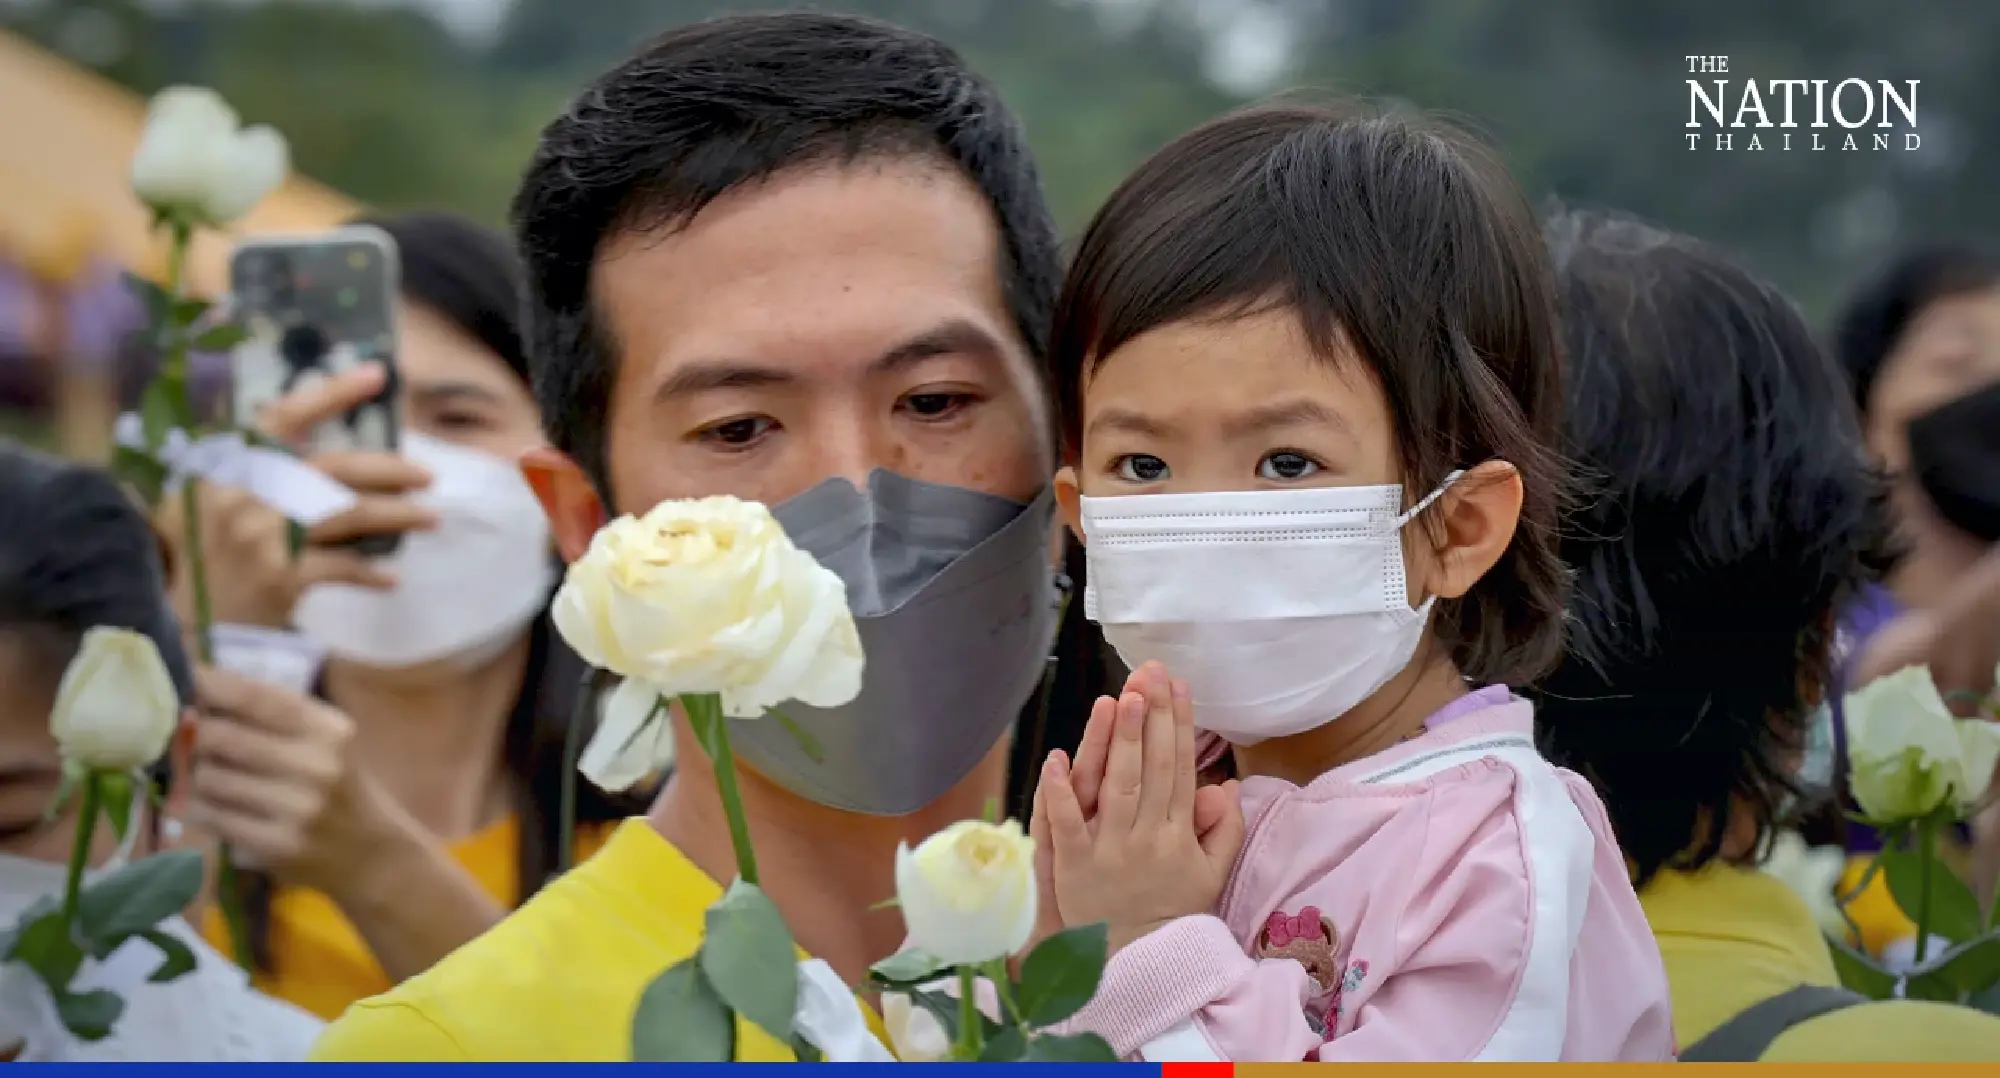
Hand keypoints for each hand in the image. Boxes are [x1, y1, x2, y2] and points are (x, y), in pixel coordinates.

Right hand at [154, 364, 434, 627]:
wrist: (176, 625)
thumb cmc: (197, 560)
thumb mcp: (202, 503)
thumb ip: (249, 473)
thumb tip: (311, 452)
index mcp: (226, 466)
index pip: (282, 417)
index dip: (331, 393)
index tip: (377, 375)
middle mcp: (244, 494)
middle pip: (335, 468)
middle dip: (390, 469)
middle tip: (428, 475)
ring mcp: (262, 535)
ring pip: (349, 513)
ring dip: (398, 515)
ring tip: (431, 518)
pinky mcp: (280, 577)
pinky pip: (343, 566)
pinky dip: (370, 573)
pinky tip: (391, 578)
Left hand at [180, 666, 394, 892]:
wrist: (371, 852)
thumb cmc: (337, 785)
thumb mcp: (322, 740)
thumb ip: (271, 717)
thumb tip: (196, 699)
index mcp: (328, 729)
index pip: (257, 697)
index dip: (213, 685)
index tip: (185, 676)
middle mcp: (317, 765)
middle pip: (220, 736)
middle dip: (196, 736)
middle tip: (193, 739)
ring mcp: (298, 808)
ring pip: (209, 778)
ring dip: (200, 776)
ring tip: (217, 779)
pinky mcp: (278, 844)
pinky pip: (213, 816)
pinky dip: (203, 808)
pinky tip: (218, 807)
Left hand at [1035, 662, 1244, 952]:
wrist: (1140, 964)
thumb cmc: (1172, 913)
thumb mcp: (1210, 874)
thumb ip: (1224, 829)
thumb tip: (1229, 784)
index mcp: (1180, 834)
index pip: (1181, 768)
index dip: (1180, 725)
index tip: (1178, 685)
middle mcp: (1148, 836)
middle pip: (1151, 767)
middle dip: (1152, 717)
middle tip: (1149, 674)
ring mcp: (1111, 849)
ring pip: (1117, 787)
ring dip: (1119, 741)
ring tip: (1121, 698)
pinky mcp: (1075, 865)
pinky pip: (1068, 823)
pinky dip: (1060, 791)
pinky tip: (1056, 757)